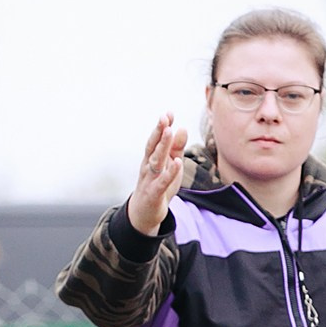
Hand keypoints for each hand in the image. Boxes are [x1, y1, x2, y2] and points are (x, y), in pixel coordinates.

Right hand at [127, 114, 188, 235]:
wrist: (144, 213)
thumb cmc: (158, 185)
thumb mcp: (170, 165)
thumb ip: (176, 148)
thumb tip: (182, 128)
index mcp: (151, 158)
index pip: (156, 139)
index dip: (162, 127)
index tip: (168, 113)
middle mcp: (148, 166)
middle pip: (153, 146)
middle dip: (158, 131)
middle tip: (164, 117)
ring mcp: (149, 179)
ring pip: (156, 160)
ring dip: (162, 146)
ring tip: (169, 131)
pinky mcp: (154, 193)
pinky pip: (162, 181)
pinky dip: (170, 172)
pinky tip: (177, 162)